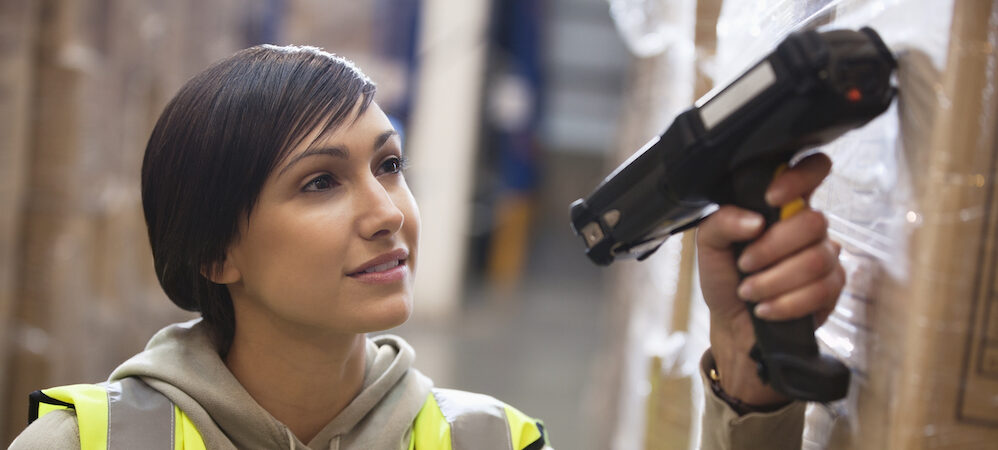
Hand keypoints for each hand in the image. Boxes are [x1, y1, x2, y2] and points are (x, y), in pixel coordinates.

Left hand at [696, 153, 844, 405]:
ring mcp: (825, 255)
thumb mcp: (711, 244)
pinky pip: (822, 290)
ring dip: (774, 280)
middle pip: (814, 221)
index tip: (772, 198)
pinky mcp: (832, 288)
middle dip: (772, 248)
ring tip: (750, 291)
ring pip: (817, 259)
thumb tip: (755, 222)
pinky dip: (787, 302)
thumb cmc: (725, 277)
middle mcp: (808, 226)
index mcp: (781, 205)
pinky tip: (766, 309)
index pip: (812, 169)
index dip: (801, 177)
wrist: (733, 324)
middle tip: (745, 265)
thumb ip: (723, 221)